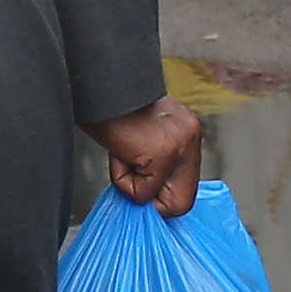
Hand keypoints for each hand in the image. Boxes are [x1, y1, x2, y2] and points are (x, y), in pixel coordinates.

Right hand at [91, 93, 204, 216]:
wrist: (99, 88)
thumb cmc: (114, 111)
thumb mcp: (146, 138)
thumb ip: (158, 166)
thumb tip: (152, 197)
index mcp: (188, 131)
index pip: (187, 187)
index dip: (161, 195)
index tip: (143, 186)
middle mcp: (191, 136)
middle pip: (183, 203)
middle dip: (153, 198)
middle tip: (134, 177)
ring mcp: (181, 146)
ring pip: (162, 200)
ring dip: (136, 187)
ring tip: (126, 157)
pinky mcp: (164, 154)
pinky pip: (143, 192)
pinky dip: (123, 180)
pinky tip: (121, 153)